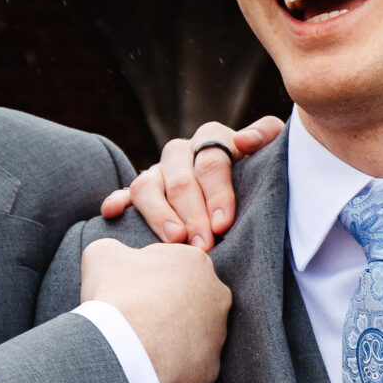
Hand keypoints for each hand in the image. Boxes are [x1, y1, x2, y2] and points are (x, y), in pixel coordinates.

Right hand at [78, 238, 230, 382]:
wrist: (121, 350)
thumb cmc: (115, 296)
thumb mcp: (102, 253)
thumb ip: (116, 249)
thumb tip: (118, 258)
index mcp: (196, 261)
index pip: (173, 266)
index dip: (147, 278)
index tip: (130, 290)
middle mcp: (218, 295)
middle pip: (188, 299)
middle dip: (165, 306)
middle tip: (136, 317)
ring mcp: (219, 333)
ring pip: (193, 333)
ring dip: (171, 336)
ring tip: (141, 342)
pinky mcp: (212, 368)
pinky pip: (191, 364)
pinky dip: (173, 365)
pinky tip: (151, 364)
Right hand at [99, 117, 287, 250]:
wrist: (240, 186)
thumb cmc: (258, 174)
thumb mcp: (269, 153)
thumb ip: (266, 137)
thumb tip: (244, 140)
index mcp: (213, 138)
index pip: (212, 161)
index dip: (217, 193)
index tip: (223, 224)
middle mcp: (182, 152)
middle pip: (180, 177)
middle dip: (192, 214)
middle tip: (203, 245)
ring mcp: (159, 171)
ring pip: (148, 184)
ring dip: (159, 214)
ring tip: (174, 241)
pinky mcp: (141, 190)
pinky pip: (125, 192)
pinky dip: (117, 200)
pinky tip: (113, 212)